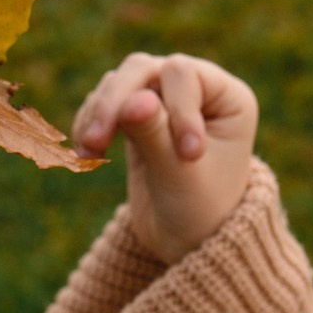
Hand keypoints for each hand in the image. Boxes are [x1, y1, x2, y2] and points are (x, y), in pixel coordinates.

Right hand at [70, 52, 258, 262]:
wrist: (188, 243)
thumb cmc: (200, 211)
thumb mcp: (179, 174)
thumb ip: (155, 134)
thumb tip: (132, 100)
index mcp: (228, 98)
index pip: (183, 75)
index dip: (173, 107)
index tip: (186, 157)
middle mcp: (197, 90)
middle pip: (143, 69)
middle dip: (116, 101)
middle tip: (95, 139)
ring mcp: (164, 100)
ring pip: (120, 81)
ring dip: (99, 112)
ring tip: (88, 151)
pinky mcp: (138, 117)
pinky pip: (105, 102)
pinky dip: (90, 121)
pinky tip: (85, 152)